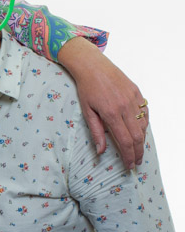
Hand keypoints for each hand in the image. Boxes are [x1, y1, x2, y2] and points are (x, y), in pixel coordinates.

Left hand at [58, 37, 145, 169]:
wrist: (93, 66)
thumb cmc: (86, 89)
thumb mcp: (87, 111)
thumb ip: (96, 132)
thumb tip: (101, 151)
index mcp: (111, 113)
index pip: (124, 141)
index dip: (128, 156)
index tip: (129, 166)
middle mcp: (125, 107)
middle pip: (137, 136)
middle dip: (138, 152)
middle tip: (136, 163)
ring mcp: (133, 99)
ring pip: (143, 125)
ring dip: (142, 140)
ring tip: (138, 151)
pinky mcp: (137, 93)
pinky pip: (145, 112)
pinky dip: (144, 124)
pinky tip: (140, 132)